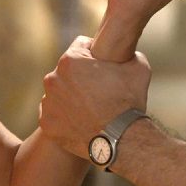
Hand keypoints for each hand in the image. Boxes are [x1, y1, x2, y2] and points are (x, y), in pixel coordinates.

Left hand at [40, 36, 151, 158]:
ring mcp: (48, 103)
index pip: (80, 46)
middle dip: (80, 77)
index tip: (101, 66)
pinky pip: (54, 116)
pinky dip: (65, 119)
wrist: (122, 139)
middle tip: (98, 91)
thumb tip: (130, 52)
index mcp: (70, 60)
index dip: (93, 54)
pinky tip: (81, 122)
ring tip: (90, 109)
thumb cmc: (129, 101)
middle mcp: (53, 79)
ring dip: (70, 98)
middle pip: (67, 71)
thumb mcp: (138, 67)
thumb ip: (129, 54)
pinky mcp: (47, 125)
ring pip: (59, 94)